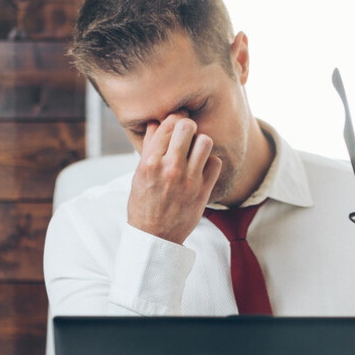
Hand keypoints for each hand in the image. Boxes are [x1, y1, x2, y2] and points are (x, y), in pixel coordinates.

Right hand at [127, 112, 222, 244]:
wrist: (155, 236)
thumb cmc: (144, 203)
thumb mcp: (138, 174)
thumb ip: (150, 147)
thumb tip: (156, 123)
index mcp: (149, 162)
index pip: (168, 124)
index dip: (175, 118)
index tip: (177, 122)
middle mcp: (170, 168)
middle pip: (187, 127)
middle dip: (188, 127)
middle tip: (187, 135)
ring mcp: (188, 180)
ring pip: (205, 142)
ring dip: (201, 144)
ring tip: (195, 152)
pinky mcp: (203, 191)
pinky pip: (215, 163)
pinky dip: (210, 163)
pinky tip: (202, 168)